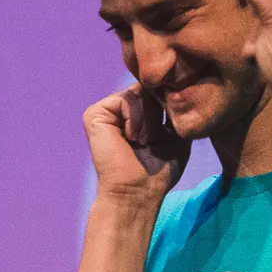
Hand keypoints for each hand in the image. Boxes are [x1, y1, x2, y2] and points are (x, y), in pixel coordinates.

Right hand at [84, 84, 187, 205]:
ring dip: (149, 120)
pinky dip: (136, 119)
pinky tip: (130, 139)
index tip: (166, 134)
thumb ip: (175, 105)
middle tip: (150, 142)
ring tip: (141, 142)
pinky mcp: (95, 114)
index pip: (159, 89)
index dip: (170, 105)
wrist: (138, 191)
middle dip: (159, 114)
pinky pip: (127, 98)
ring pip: (141, 92)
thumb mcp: (176, 130)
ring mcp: (105, 109)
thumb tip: (174, 81)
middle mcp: (118, 108)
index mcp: (136, 112)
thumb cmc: (158, 169)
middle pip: (151, 87)